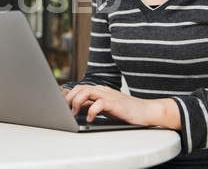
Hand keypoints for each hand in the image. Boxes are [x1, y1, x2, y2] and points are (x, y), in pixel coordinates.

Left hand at [64, 84, 180, 128]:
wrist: (145, 111)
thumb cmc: (126, 111)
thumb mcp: (105, 108)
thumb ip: (92, 105)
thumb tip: (77, 107)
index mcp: (100, 90)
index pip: (80, 88)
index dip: (69, 95)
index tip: (62, 105)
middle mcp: (102, 90)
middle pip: (80, 87)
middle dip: (69, 98)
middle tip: (65, 110)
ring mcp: (108, 95)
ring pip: (87, 91)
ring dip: (77, 102)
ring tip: (75, 113)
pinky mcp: (114, 103)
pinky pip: (99, 103)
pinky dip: (91, 111)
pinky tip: (91, 119)